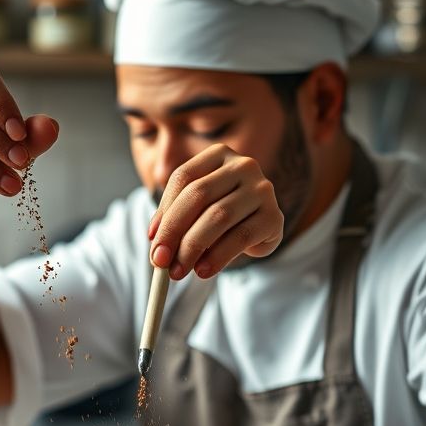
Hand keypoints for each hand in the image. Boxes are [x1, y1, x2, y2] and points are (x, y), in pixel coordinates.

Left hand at [148, 144, 283, 278]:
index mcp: (218, 155)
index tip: (152, 240)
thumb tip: (156, 246)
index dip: (164, 210)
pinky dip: (217, 257)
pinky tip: (203, 271)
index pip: (183, 178)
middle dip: (174, 231)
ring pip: (219, 216)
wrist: (258, 229)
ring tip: (179, 271)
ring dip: (193, 247)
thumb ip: (173, 220)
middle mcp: (243, 165)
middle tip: (160, 261)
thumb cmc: (219, 215)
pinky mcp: (274, 216)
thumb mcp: (194, 211)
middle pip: (199, 194)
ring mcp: (262, 189)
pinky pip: (241, 237)